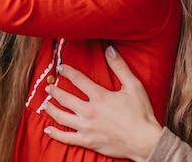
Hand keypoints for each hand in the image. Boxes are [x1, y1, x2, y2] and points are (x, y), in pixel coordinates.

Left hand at [43, 46, 162, 161]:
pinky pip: (66, 138)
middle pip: (64, 98)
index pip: (77, 79)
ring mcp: (86, 128)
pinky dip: (55, 134)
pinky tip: (47, 129)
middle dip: (54, 90)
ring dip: (51, 109)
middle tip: (48, 86)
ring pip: (61, 117)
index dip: (67, 71)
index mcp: (99, 96)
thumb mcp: (133, 86)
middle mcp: (89, 111)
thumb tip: (109, 50)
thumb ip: (120, 67)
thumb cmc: (141, 114)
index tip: (60, 68)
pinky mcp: (88, 142)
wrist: (145, 141)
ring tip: (45, 103)